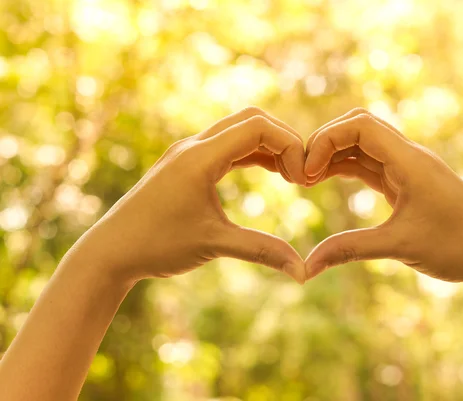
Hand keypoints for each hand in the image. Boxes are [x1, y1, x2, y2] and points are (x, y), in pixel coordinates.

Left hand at [73, 107, 306, 283]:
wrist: (109, 252)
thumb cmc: (157, 246)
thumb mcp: (214, 245)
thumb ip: (263, 251)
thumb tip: (303, 272)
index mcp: (200, 157)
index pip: (258, 127)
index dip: (290, 146)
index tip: (303, 180)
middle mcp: (193, 146)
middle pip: (252, 119)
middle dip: (284, 140)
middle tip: (301, 174)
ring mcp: (187, 153)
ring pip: (239, 131)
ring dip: (268, 146)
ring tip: (292, 176)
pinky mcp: (185, 165)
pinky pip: (227, 147)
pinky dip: (252, 154)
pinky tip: (270, 173)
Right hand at [304, 108, 462, 289]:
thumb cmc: (457, 247)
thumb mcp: (399, 247)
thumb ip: (349, 250)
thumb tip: (306, 269)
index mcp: (410, 161)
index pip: (360, 125)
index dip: (326, 141)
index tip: (308, 174)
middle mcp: (409, 156)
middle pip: (358, 126)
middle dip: (325, 143)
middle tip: (302, 174)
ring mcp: (408, 167)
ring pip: (362, 144)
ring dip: (333, 155)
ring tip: (307, 179)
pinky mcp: (406, 181)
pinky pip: (370, 163)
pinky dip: (345, 167)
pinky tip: (326, 181)